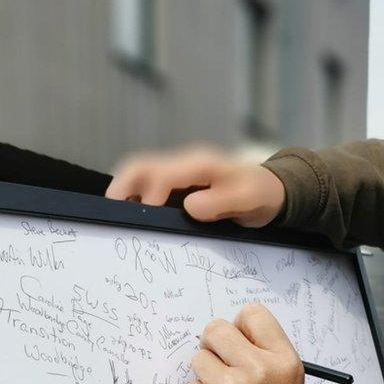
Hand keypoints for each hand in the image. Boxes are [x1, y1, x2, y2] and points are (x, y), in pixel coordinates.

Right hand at [106, 145, 286, 227]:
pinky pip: (148, 186)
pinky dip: (136, 199)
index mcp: (201, 165)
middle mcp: (185, 164)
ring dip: (125, 193)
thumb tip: (189, 207)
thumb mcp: (249, 200)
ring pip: (139, 174)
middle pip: (140, 167)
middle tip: (111, 215)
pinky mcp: (178, 183)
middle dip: (121, 188)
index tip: (146, 220)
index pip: (163, 175)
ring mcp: (179, 173)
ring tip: (118, 219)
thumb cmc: (261, 195)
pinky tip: (135, 219)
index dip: (150, 197)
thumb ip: (222, 203)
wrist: (272, 190)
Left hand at [185, 303, 305, 383]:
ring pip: (199, 358)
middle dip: (216, 345)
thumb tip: (234, 332)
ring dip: (207, 375)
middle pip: (217, 329)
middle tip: (223, 365)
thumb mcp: (289, 383)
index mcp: (283, 360)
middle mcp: (257, 369)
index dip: (242, 327)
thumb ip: (266, 353)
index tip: (240, 341)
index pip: (253, 314)